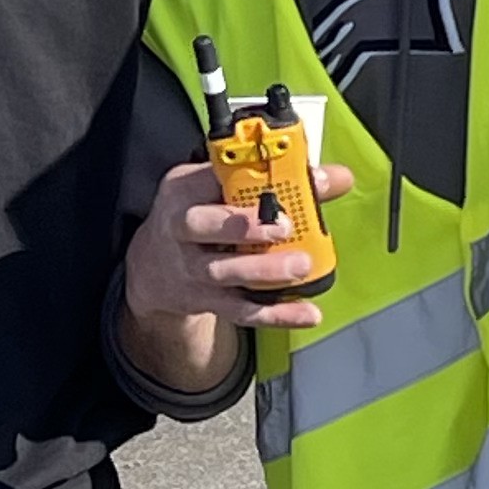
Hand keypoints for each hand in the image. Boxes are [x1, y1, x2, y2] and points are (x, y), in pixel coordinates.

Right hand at [122, 158, 357, 333]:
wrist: (152, 268)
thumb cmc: (196, 215)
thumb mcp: (217, 186)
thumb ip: (273, 179)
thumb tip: (336, 178)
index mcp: (183, 189)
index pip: (212, 174)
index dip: (248, 174)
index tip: (285, 175)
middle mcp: (180, 227)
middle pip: (201, 225)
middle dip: (242, 225)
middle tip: (283, 226)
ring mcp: (190, 268)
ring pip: (222, 272)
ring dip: (263, 271)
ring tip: (300, 267)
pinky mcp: (205, 300)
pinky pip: (240, 310)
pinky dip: (275, 314)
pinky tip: (306, 313)